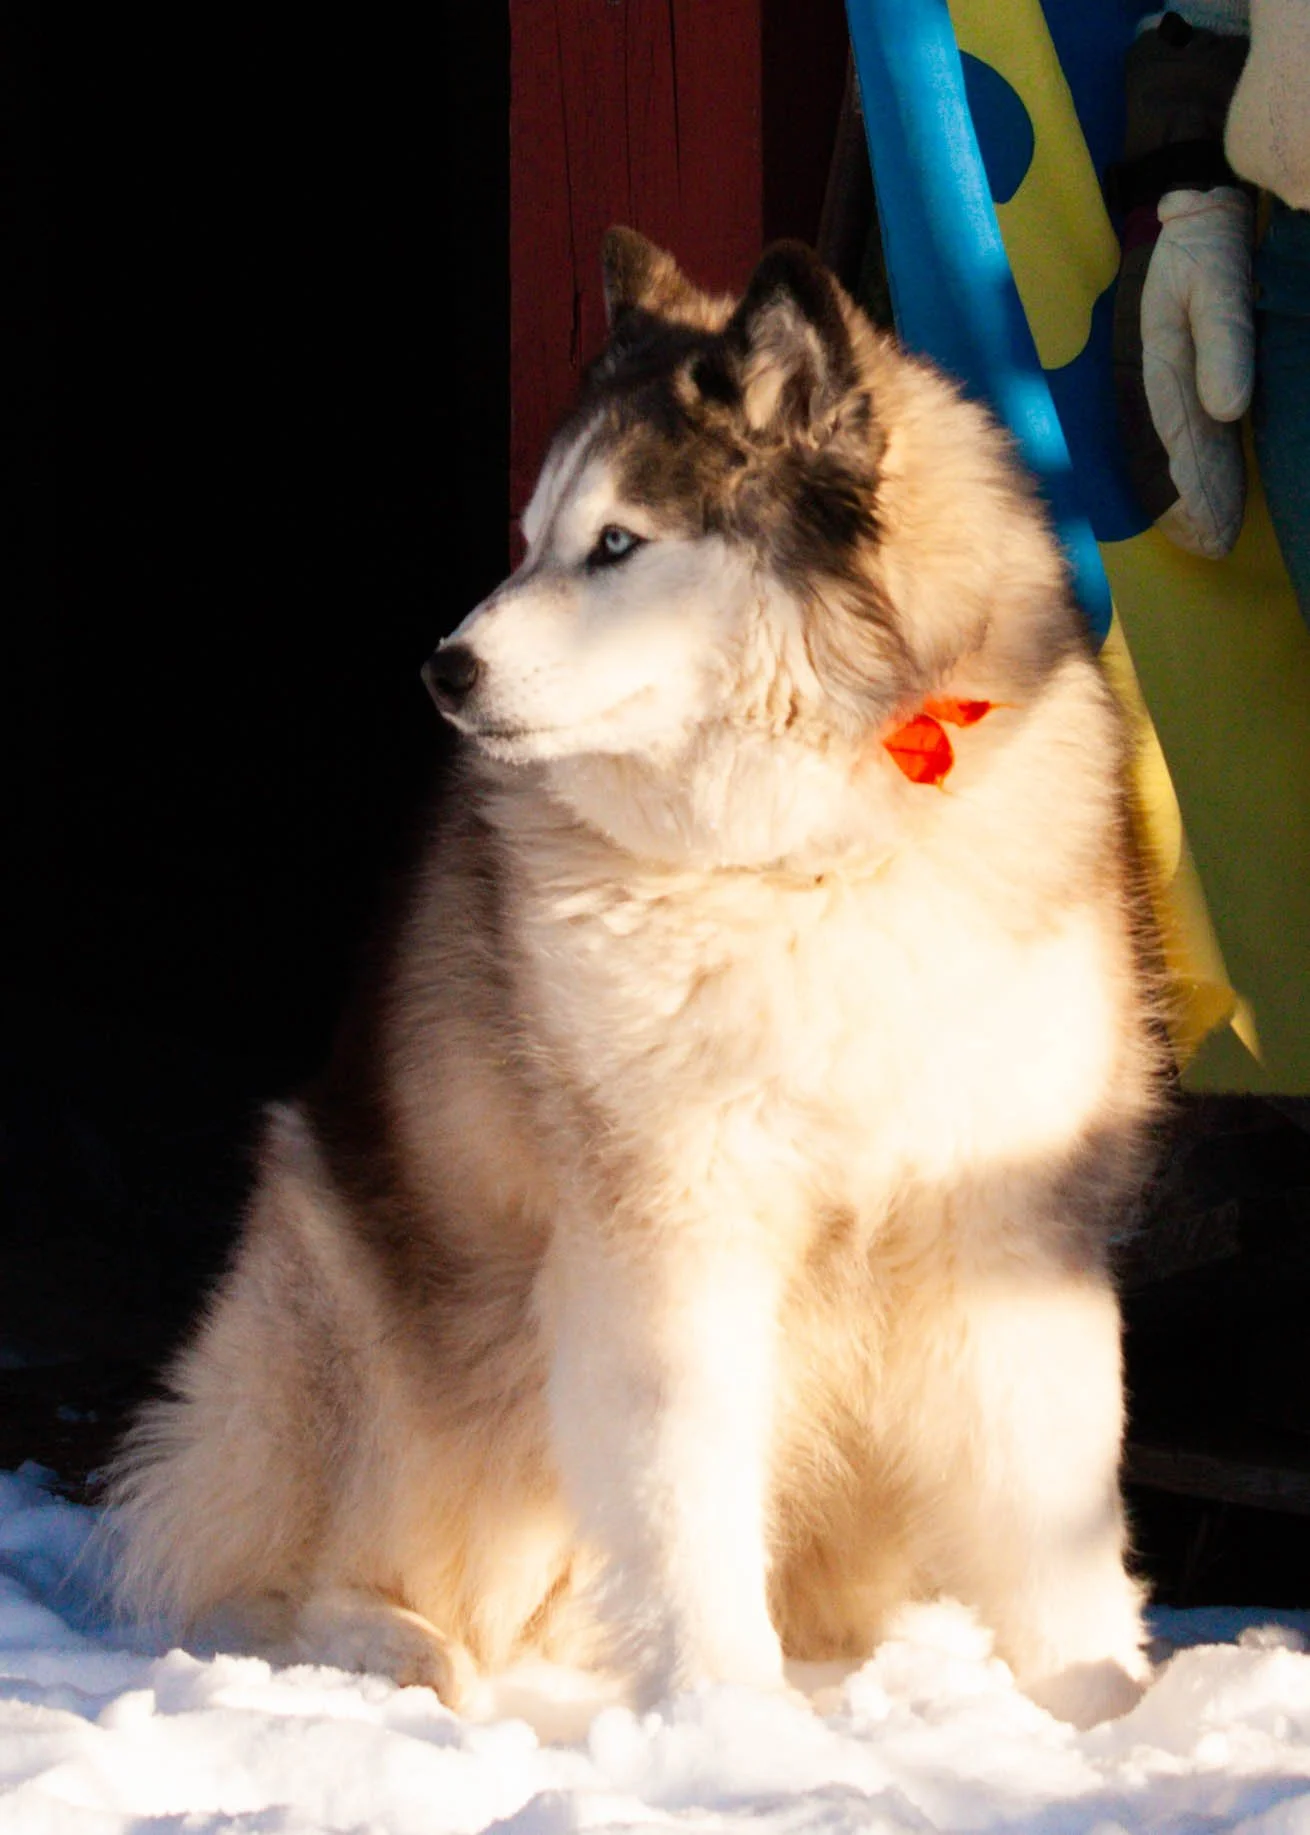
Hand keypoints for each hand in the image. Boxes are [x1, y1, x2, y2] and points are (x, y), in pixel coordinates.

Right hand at [1141, 185, 1254, 557]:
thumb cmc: (1207, 247)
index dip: (1198, 494)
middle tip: (1213, 548)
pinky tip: (1198, 487)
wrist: (1194, 210)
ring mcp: (1168, 382)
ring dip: (1190, 494)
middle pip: (1178, 458)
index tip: (1212, 534)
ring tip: (1204, 535)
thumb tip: (1228, 411)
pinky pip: (1184, 432)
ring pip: (1179, 450)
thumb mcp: (1216, 285)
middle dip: (1194, 507)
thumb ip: (1223, 344)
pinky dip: (1193, 466)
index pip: (1184, 446)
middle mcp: (1161, 386)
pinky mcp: (1179, 374)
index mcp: (1164, 372)